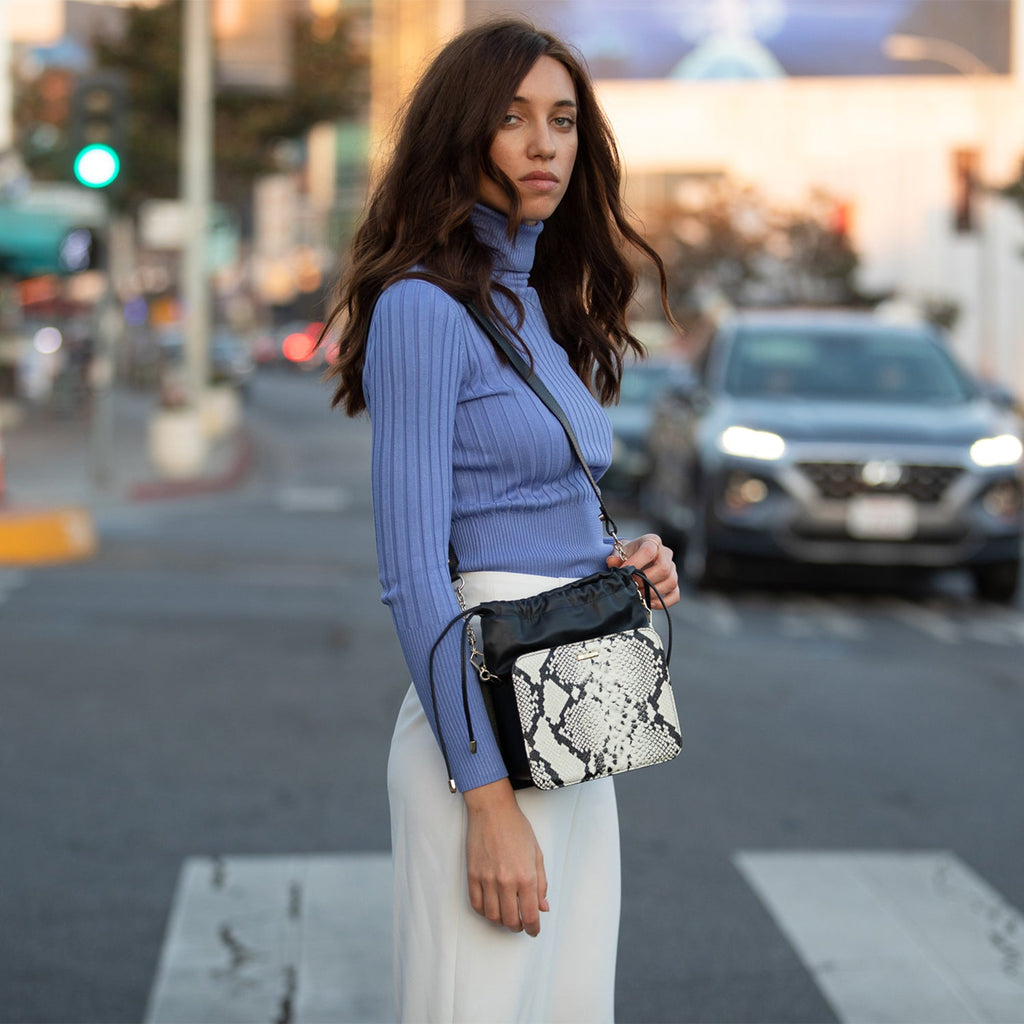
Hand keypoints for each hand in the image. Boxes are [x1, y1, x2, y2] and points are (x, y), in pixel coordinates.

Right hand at [463, 779, 548, 935]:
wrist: (492, 811)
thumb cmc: (516, 828)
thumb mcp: (536, 854)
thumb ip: (541, 883)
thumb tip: (542, 907)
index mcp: (526, 877)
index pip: (530, 916)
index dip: (533, 929)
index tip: (533, 930)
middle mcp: (506, 882)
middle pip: (510, 921)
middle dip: (518, 927)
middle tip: (521, 923)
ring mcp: (487, 880)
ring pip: (492, 916)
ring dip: (500, 921)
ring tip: (506, 914)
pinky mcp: (472, 875)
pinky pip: (476, 904)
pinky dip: (484, 911)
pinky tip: (491, 906)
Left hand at [606, 532, 679, 608]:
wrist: (634, 559)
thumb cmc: (628, 554)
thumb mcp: (620, 552)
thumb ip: (615, 557)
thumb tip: (612, 562)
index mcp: (652, 542)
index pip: (649, 551)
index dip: (636, 562)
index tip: (623, 571)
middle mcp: (665, 554)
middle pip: (663, 568)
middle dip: (645, 580)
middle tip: (632, 585)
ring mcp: (672, 569)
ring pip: (671, 582)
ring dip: (652, 592)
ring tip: (638, 594)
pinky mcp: (674, 584)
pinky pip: (675, 595)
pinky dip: (662, 602)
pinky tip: (648, 603)